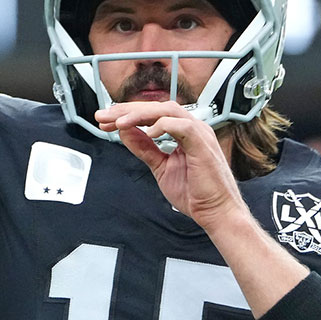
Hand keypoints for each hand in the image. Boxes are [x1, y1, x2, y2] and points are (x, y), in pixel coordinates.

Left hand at [96, 101, 248, 229]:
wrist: (216, 212)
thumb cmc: (196, 193)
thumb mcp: (160, 167)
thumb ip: (144, 148)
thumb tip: (125, 133)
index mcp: (183, 132)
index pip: (152, 114)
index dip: (127, 115)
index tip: (106, 121)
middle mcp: (191, 128)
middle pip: (156, 107)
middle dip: (127, 110)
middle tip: (104, 117)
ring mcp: (199, 133)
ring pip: (167, 110)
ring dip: (140, 114)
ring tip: (119, 122)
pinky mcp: (203, 143)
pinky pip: (182, 125)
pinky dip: (162, 125)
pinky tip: (147, 131)